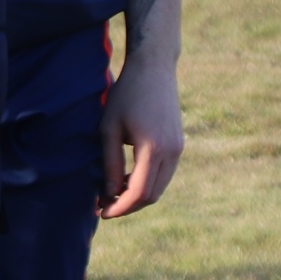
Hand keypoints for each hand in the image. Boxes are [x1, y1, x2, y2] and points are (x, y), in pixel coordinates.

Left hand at [98, 53, 183, 218]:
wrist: (154, 67)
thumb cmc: (126, 94)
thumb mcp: (109, 127)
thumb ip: (110, 162)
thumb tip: (110, 194)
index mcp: (153, 148)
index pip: (138, 193)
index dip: (119, 207)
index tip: (101, 212)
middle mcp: (171, 153)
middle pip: (152, 195)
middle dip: (128, 205)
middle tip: (104, 205)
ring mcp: (179, 149)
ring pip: (160, 186)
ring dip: (138, 195)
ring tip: (112, 192)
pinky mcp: (179, 144)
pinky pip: (164, 174)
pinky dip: (147, 181)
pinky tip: (128, 177)